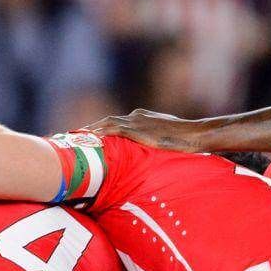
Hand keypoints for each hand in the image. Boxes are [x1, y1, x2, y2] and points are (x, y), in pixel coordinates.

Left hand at [87, 110, 206, 152]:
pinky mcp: (136, 129)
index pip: (118, 123)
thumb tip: (157, 154)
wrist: (195, 135)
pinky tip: (88, 139)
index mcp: (143, 118)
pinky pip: (111, 130)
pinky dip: (98, 133)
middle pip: (108, 121)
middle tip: (75, 138)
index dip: (103, 129)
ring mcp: (136, 121)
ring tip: (75, 138)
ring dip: (90, 130)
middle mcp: (136, 116)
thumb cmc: (187, 140)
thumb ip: (158, 143)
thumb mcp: (169, 139)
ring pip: (106, 123)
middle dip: (92, 129)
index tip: (90, 136)